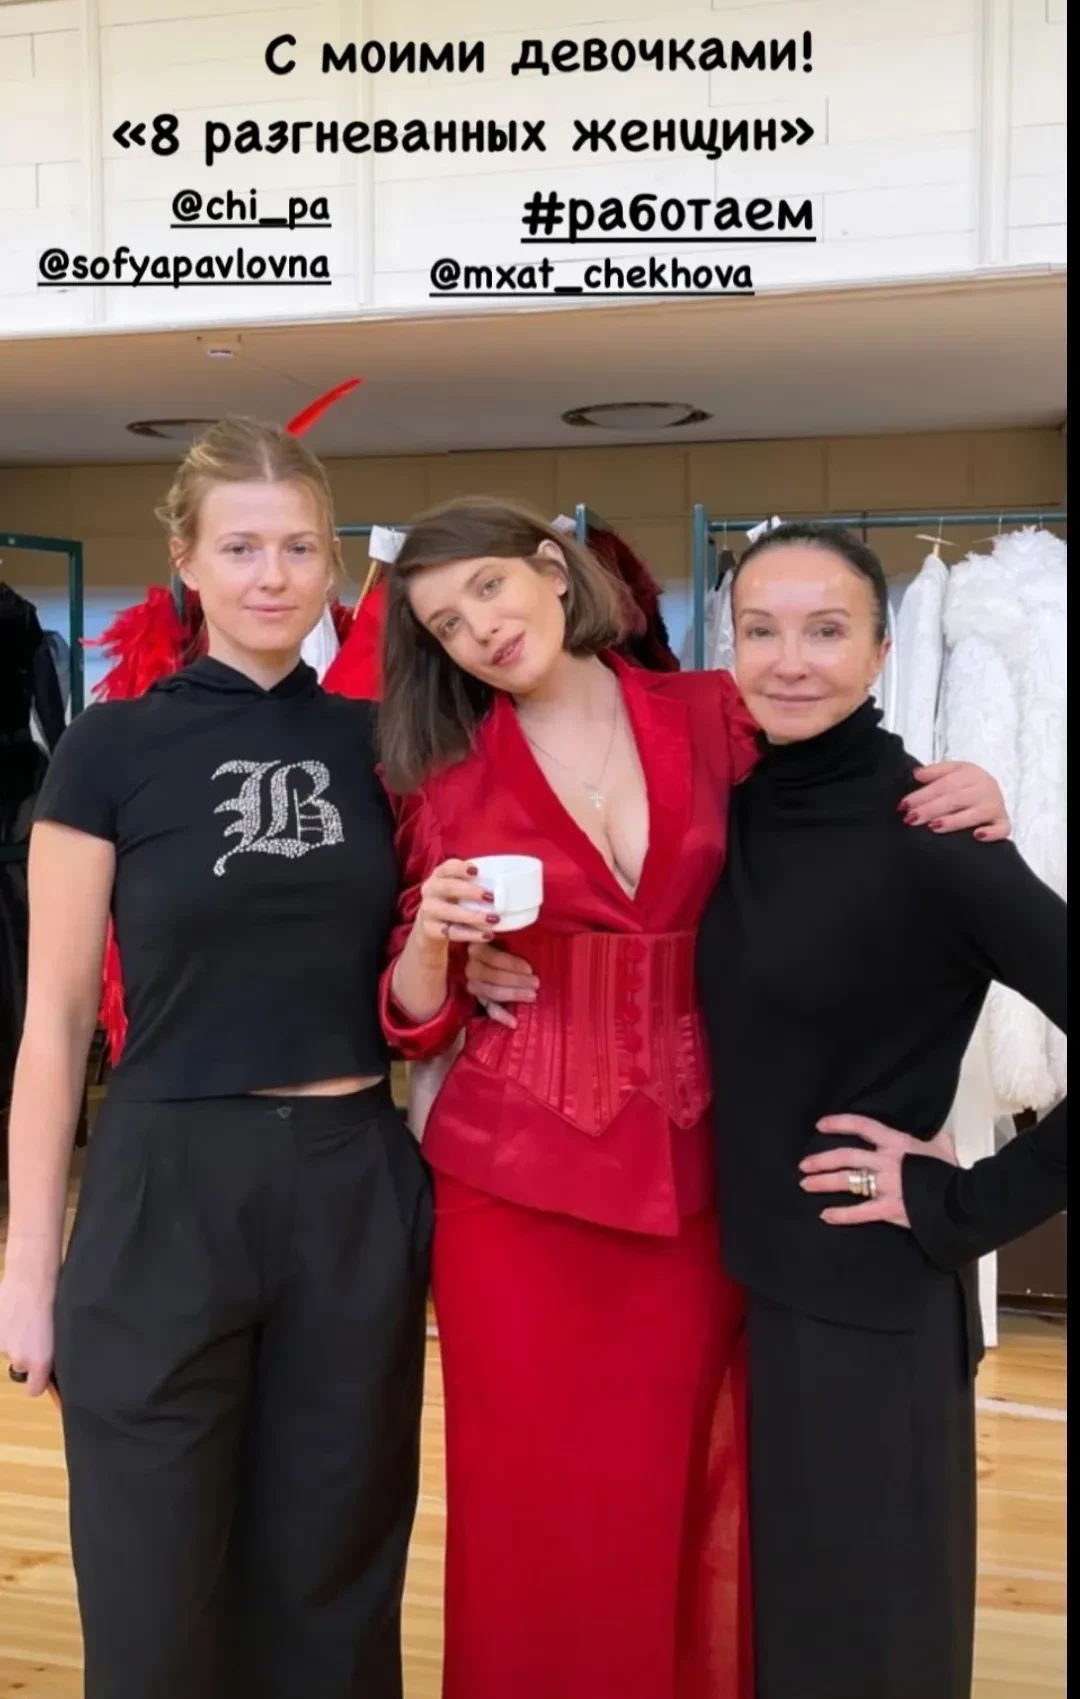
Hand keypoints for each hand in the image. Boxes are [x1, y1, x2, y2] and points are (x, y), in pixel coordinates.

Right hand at [0, 1273, 54, 1397]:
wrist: (32, 1278)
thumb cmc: (54, 1301)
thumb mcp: (59, 1332)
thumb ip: (52, 1353)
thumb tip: (51, 1366)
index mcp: (40, 1362)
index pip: (34, 1390)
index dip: (38, 1381)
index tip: (42, 1373)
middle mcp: (19, 1359)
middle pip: (21, 1366)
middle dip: (26, 1354)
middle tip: (35, 1333)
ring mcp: (3, 1346)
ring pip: (9, 1349)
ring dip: (15, 1339)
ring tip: (25, 1317)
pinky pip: (0, 1335)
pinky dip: (4, 1327)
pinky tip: (13, 1312)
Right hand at [412, 859, 500, 948]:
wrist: (430, 925)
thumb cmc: (453, 901)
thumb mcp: (458, 888)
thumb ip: (474, 883)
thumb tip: (508, 884)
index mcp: (439, 876)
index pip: (447, 867)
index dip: (460, 868)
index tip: (476, 871)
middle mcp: (430, 890)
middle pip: (448, 887)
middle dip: (470, 891)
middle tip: (491, 897)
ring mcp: (428, 911)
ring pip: (451, 912)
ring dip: (473, 916)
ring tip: (494, 919)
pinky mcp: (431, 930)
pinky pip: (453, 933)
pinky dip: (471, 934)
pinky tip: (487, 935)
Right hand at [465, 941, 537, 1029]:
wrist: (492, 955)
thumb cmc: (505, 943)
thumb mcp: (505, 937)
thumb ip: (509, 938)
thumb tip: (527, 937)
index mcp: (476, 947)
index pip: (493, 958)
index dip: (512, 964)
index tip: (530, 969)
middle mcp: (470, 967)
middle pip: (492, 977)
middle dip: (516, 981)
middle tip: (536, 983)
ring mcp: (472, 984)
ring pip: (491, 992)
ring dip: (513, 995)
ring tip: (532, 996)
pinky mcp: (477, 998)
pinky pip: (488, 1008)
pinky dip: (501, 1016)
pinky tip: (514, 1022)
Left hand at [799, 1113, 957, 1227]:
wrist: (963, 1199)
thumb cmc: (952, 1173)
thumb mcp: (943, 1148)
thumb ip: (935, 1140)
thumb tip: (939, 1135)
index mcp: (898, 1143)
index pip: (862, 1126)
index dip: (839, 1123)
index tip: (821, 1126)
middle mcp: (887, 1161)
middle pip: (845, 1156)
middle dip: (821, 1160)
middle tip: (804, 1165)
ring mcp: (886, 1185)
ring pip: (847, 1180)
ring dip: (823, 1182)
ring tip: (806, 1184)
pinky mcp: (888, 1209)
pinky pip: (859, 1212)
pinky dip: (840, 1215)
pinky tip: (825, 1215)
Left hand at [901, 761, 1009, 840]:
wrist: (991, 793)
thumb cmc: (965, 786)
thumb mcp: (951, 773)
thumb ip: (934, 772)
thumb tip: (917, 774)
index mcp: (971, 773)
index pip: (944, 784)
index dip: (923, 794)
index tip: (904, 806)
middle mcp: (986, 788)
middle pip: (956, 798)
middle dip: (931, 809)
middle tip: (911, 819)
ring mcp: (996, 806)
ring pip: (976, 814)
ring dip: (954, 821)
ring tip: (933, 827)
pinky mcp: (1004, 823)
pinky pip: (1002, 829)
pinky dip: (991, 833)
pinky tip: (977, 836)